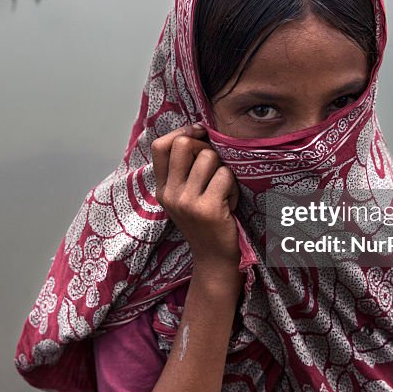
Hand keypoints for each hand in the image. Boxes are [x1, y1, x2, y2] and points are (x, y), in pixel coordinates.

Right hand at [151, 124, 239, 270]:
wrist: (214, 259)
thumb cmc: (205, 223)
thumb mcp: (184, 197)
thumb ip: (183, 170)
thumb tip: (196, 132)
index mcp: (162, 189)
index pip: (160, 146)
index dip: (181, 133)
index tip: (199, 134)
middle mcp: (170, 194)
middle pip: (184, 144)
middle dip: (205, 147)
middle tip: (214, 166)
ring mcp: (186, 202)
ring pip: (209, 157)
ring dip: (223, 169)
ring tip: (222, 190)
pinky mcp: (207, 208)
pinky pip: (225, 175)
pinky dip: (232, 186)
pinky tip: (229, 202)